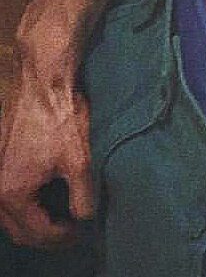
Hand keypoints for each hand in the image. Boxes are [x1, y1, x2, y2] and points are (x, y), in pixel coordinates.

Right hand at [0, 53, 92, 246]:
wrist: (43, 79)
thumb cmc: (60, 115)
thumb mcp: (80, 160)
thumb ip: (83, 197)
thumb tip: (85, 218)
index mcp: (13, 193)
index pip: (38, 233)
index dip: (65, 238)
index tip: (84, 232)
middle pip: (20, 230)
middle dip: (48, 235)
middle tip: (73, 231)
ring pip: (12, 213)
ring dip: (35, 220)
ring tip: (62, 215)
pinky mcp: (0, 158)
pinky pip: (9, 193)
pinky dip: (27, 201)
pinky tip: (47, 193)